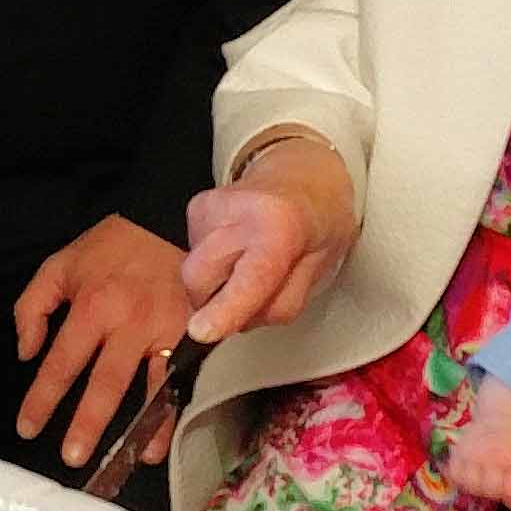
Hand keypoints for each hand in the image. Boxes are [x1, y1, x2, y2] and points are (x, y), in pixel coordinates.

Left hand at [12, 216, 190, 469]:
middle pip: (104, 384)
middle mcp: (128, 323)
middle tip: (71, 458)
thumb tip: (27, 354)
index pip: (61, 362)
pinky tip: (159, 443)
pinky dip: (169, 415)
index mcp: (91, 306)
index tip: (28, 428)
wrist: (168, 219)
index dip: (42, 399)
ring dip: (136, 429)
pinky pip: (177, 382)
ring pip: (147, 388)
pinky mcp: (189, 336)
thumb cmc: (110, 247)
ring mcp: (163, 331)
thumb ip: (33, 308)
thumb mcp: (59, 265)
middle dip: (87, 424)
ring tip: (124, 463)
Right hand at [181, 138, 353, 342]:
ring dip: (216, 282)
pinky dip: (213, 263)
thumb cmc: (316, 225)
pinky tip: (236, 248)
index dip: (224, 309)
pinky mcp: (196, 207)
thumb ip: (279, 304)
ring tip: (246, 264)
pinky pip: (193, 254)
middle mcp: (242, 209)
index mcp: (283, 227)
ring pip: (194, 271)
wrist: (304, 178)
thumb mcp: (318, 272)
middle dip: (212, 302)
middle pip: (200, 277)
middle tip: (245, 296)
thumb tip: (236, 325)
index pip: (249, 277)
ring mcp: (212, 205)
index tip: (201, 332)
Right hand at [441, 389, 510, 506]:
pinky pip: (454, 475)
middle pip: (490, 492)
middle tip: (500, 481)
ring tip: (486, 476)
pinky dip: (462, 478)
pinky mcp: (459, 449)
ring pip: (470, 486)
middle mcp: (495, 456)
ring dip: (479, 486)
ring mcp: (474, 452)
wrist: (508, 413)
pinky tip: (473, 471)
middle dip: (497, 492)